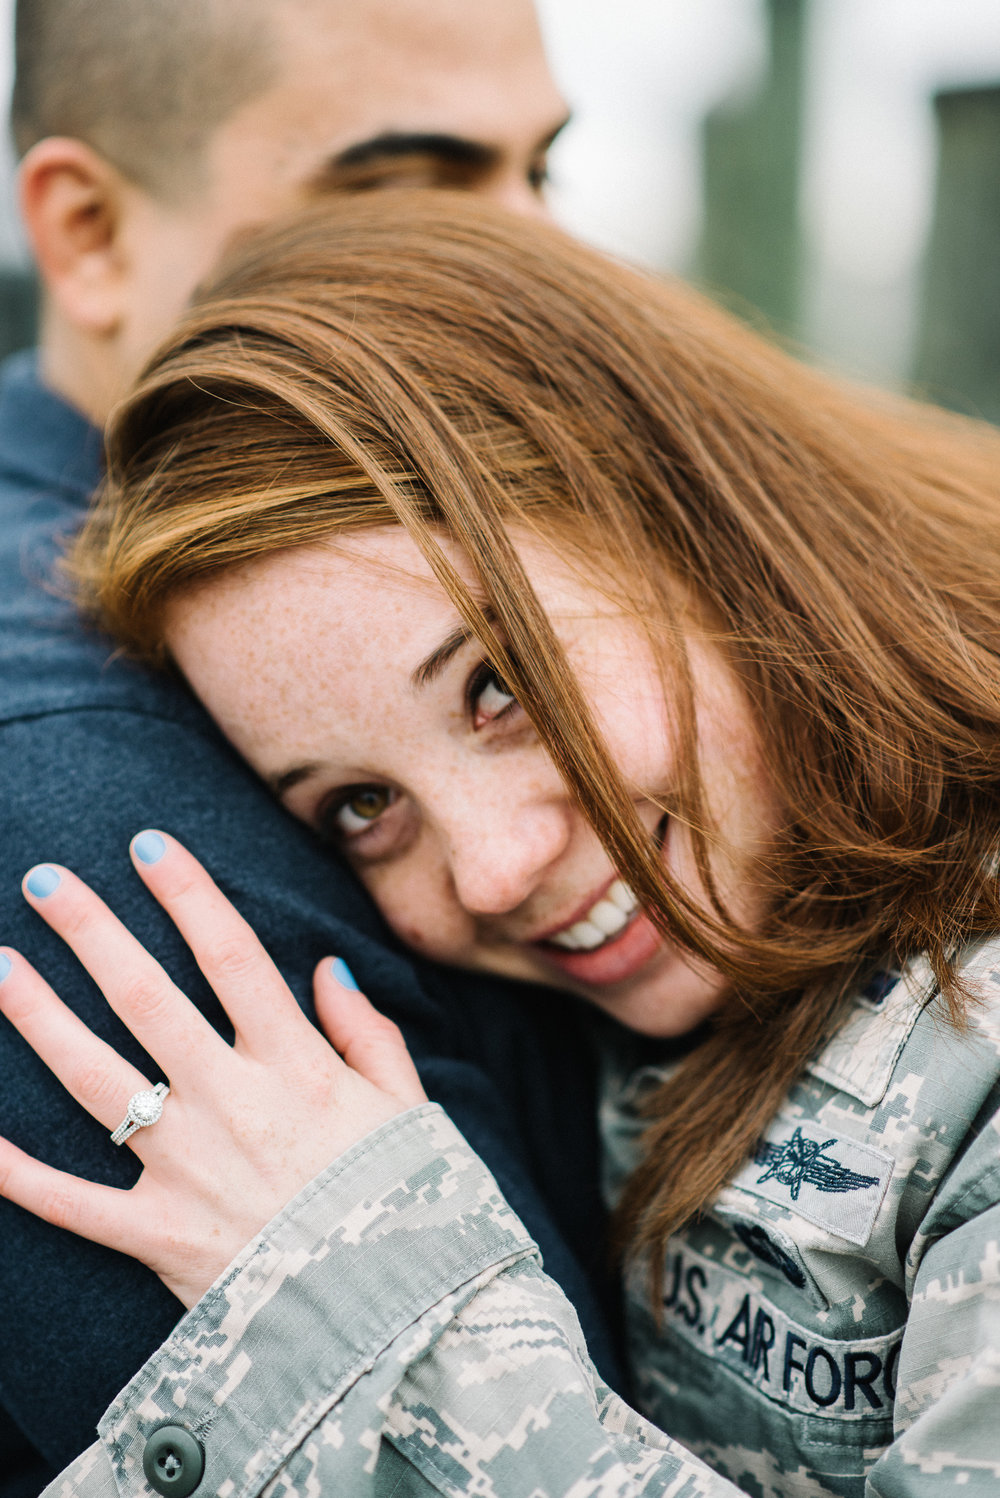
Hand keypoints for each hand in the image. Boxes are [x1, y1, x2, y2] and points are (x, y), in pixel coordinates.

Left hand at [0, 832, 425, 1307]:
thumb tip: (325, 965)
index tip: (147, 845)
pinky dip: (13, 1173)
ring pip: (94, 1077)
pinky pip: (68, 1201)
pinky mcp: (155, 1235)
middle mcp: (231, 1102)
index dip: (187, 893)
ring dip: (38, 1017)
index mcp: (296, 1066)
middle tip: (43, 880)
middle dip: (90, 930)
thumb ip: (367, 1032)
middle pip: (145, 996)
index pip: (230, 954)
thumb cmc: (406, 1208)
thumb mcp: (409, 1108)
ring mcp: (186, 1168)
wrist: (394, 1324)